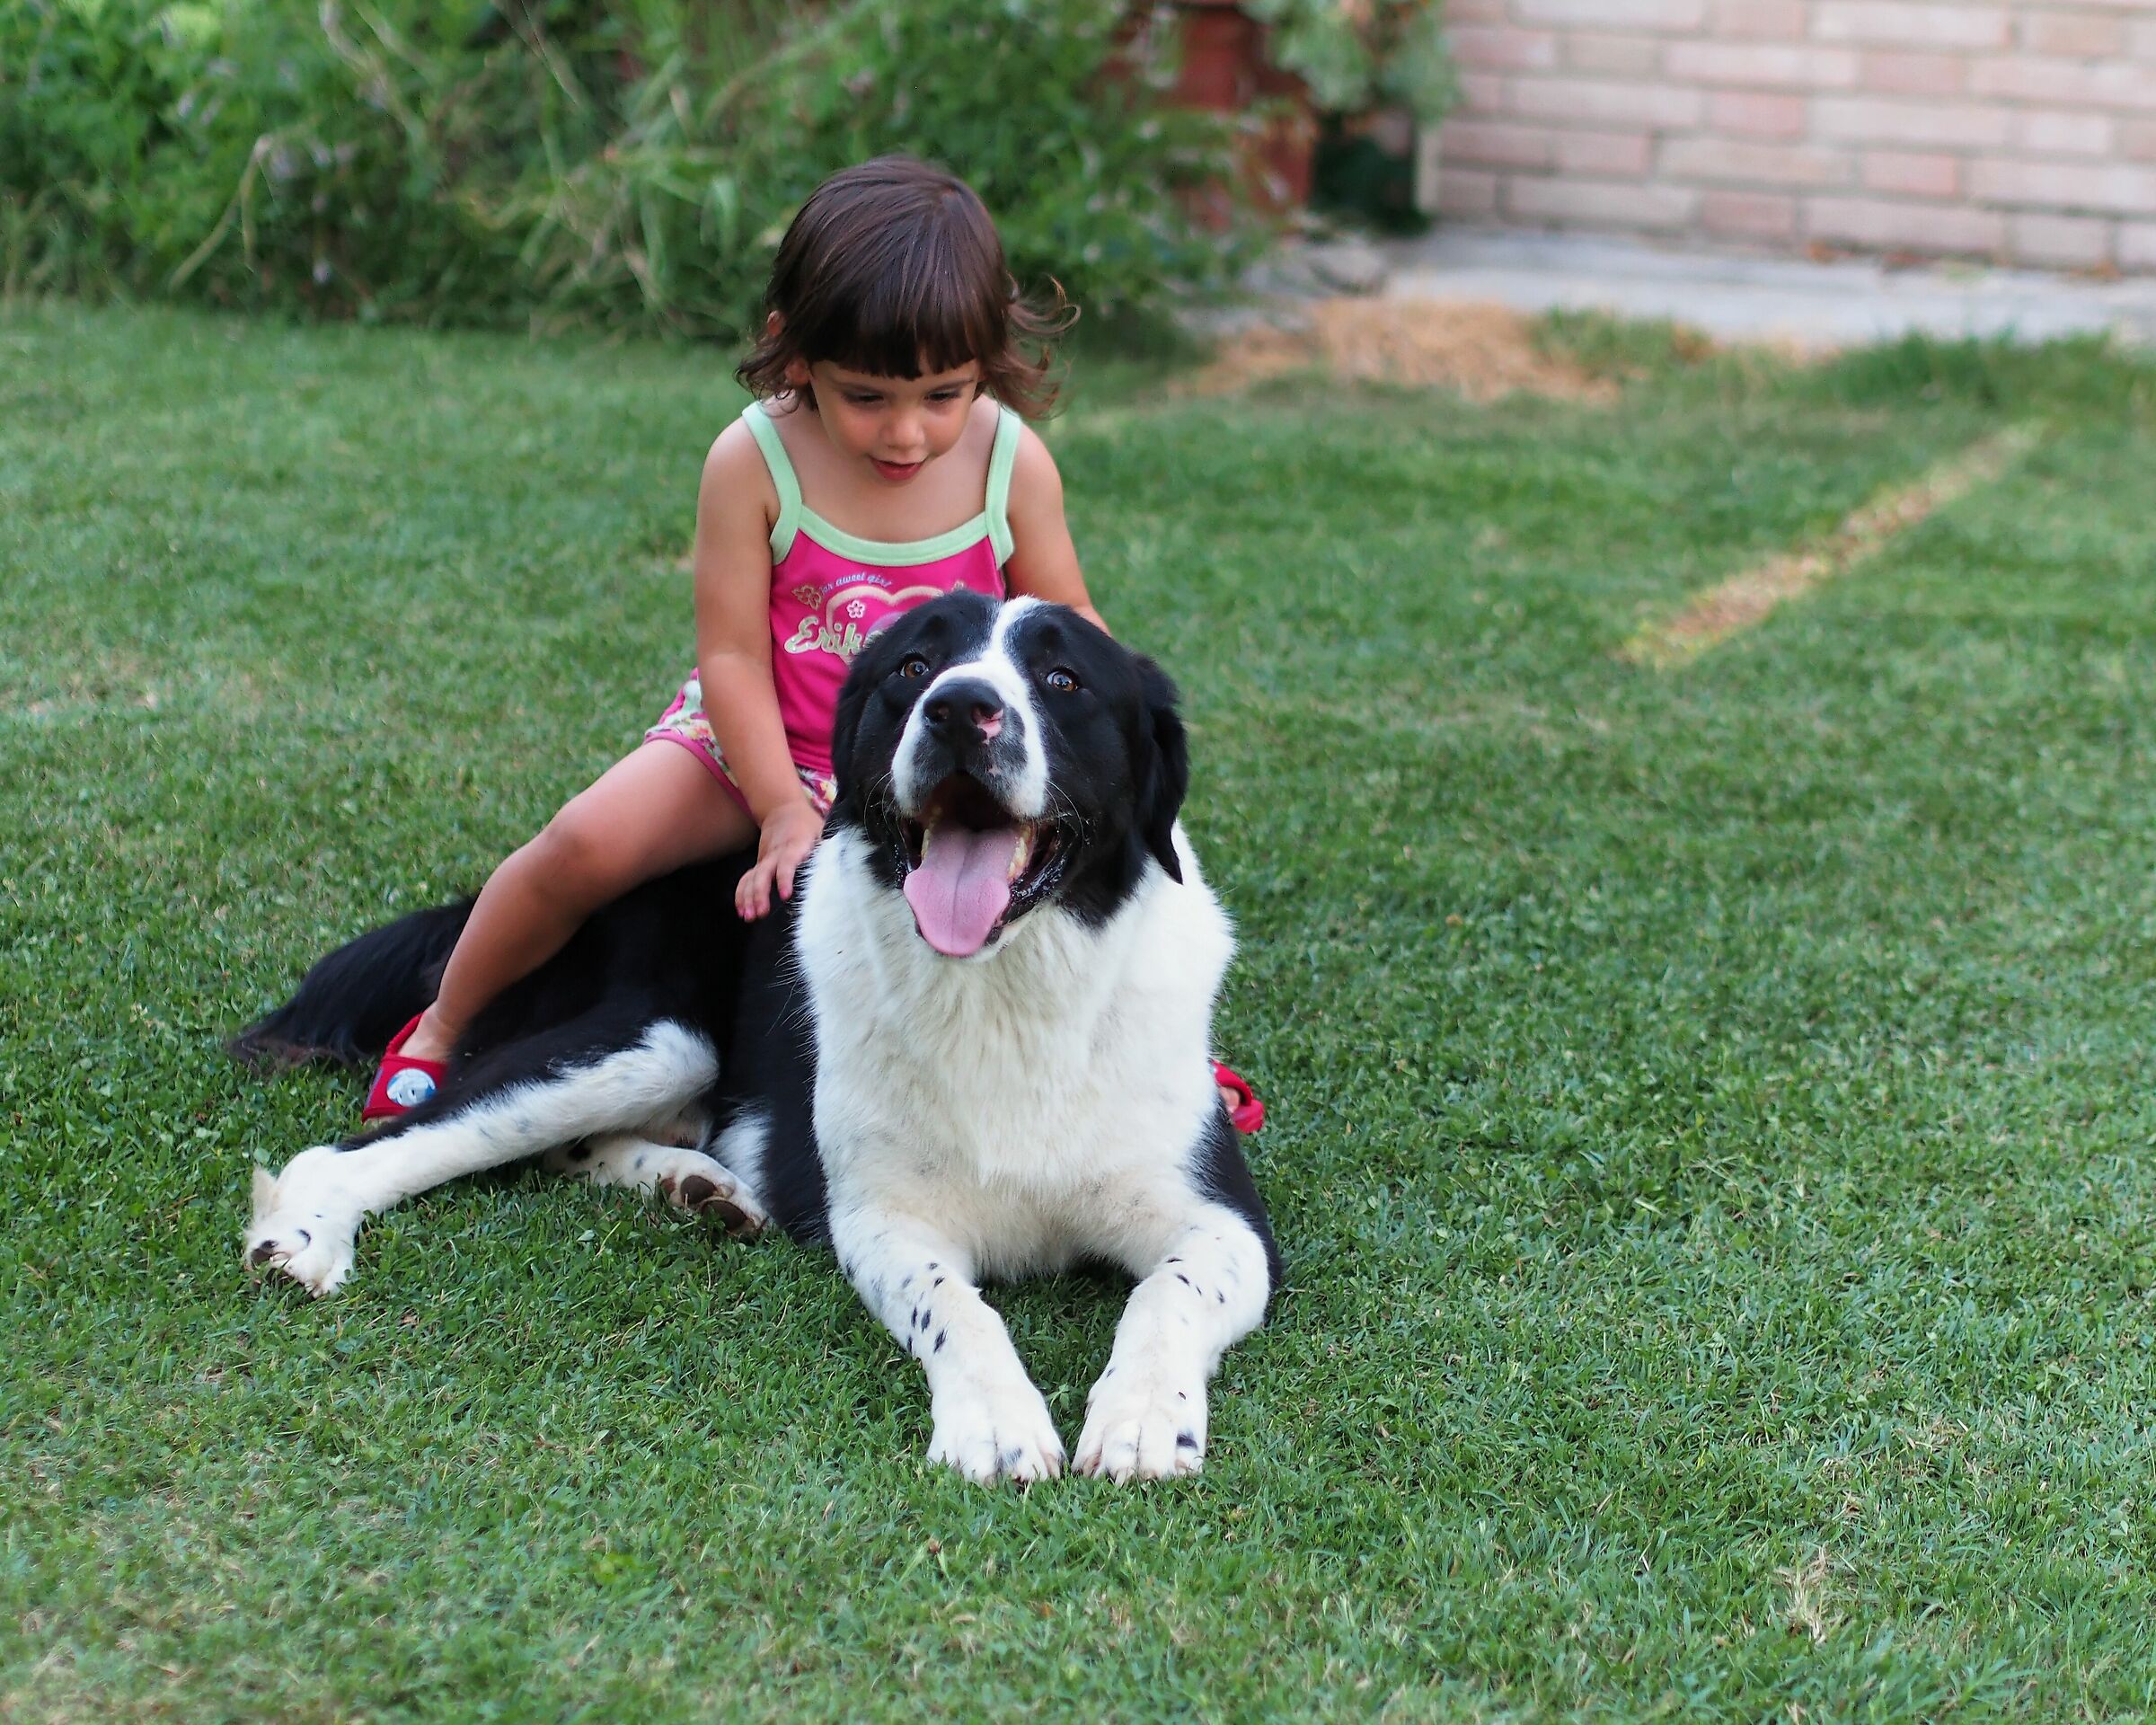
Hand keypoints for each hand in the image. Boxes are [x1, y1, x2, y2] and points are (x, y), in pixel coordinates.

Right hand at [736, 799, 824, 919]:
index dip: (784, 878)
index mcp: (794, 845)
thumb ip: (828, 850)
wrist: (783, 810)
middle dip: (759, 893)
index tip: (784, 895)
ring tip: (748, 916)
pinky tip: (741, 910)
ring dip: (748, 897)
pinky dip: (741, 894)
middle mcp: (775, 853)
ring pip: (751, 878)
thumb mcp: (821, 831)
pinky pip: (746, 879)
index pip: (787, 862)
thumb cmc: (807, 824)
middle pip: (763, 873)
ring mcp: (765, 859)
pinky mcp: (759, 864)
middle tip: (761, 912)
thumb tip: (842, 870)